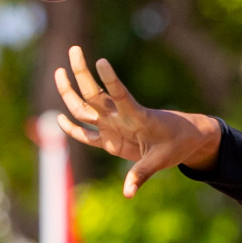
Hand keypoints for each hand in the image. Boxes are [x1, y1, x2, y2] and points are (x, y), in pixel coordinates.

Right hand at [52, 44, 220, 196]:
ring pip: (85, 108)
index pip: (120, 95)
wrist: (183, 139)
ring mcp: (112, 126)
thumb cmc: (176, 144)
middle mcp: (120, 117)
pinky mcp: (110, 139)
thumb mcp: (162, 160)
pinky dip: (73, 129)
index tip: (101, 61)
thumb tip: (128, 193)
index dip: (111, 80)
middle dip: (82, 73)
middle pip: (94, 94)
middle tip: (74, 49)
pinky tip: (59, 119)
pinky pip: (86, 134)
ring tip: (58, 71)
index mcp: (136, 116)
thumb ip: (142, 174)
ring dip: (70, 92)